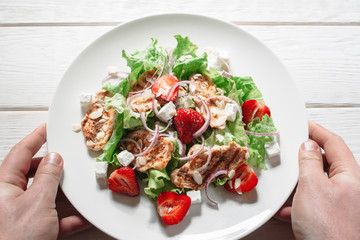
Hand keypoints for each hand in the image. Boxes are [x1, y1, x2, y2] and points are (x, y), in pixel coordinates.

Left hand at [0, 124, 90, 239]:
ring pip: (46, 196)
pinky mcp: (32, 230)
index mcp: (4, 184)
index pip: (21, 152)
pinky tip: (84, 217)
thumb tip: (54, 157)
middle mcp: (11, 197)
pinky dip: (69, 218)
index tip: (49, 127)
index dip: (36, 137)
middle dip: (54, 167)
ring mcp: (22, 214)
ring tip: (80, 187)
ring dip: (65, 194)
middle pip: (34, 173)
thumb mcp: (36, 203)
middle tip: (69, 159)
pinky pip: (53, 218)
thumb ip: (47, 177)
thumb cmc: (14, 238)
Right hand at [275, 121, 359, 238]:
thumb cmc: (331, 229)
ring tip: (286, 186)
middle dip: (305, 158)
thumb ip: (309, 163)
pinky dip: (298, 204)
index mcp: (349, 175)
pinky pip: (312, 202)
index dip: (317, 130)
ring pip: (316, 184)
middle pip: (326, 163)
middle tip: (291, 151)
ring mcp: (340, 204)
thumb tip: (308, 146)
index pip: (333, 143)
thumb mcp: (313, 188)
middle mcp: (348, 188)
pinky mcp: (330, 218)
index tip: (303, 124)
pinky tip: (288, 211)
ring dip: (299, 184)